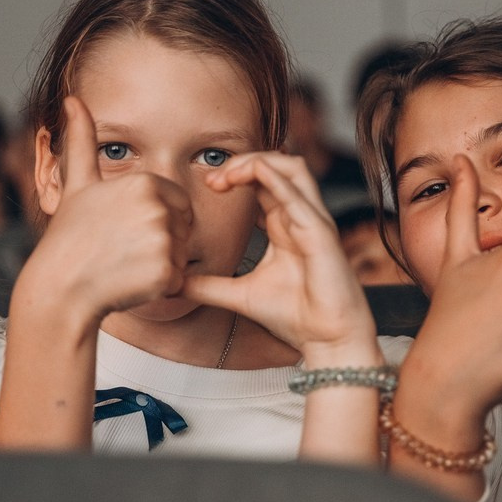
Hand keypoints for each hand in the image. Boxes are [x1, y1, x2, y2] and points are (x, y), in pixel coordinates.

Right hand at [16, 96, 191, 322]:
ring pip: (182, 253)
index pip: (177, 202)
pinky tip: (130, 282)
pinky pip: (179, 279)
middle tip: (123, 249)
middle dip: (161, 241)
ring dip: (161, 263)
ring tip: (125, 265)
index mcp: (145, 182)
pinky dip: (159, 286)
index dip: (155, 218)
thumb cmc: (68, 236)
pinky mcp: (167, 274)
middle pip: (183, 227)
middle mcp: (158, 208)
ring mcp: (164, 242)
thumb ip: (82, 140)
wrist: (60, 288)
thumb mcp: (77, 184)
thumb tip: (72, 100)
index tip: (125, 229)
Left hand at [183, 152, 378, 364]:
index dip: (234, 175)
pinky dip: (274, 179)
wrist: (327, 340)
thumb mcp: (239, 296)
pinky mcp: (320, 233)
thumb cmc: (296, 316)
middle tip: (213, 180)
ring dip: (258, 162)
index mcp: (284, 225)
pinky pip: (298, 195)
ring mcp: (313, 221)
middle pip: (277, 165)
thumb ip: (209, 287)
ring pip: (292, 168)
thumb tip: (174, 284)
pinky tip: (250, 177)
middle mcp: (300, 217)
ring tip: (230, 175)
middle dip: (242, 163)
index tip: (208, 188)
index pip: (262, 182)